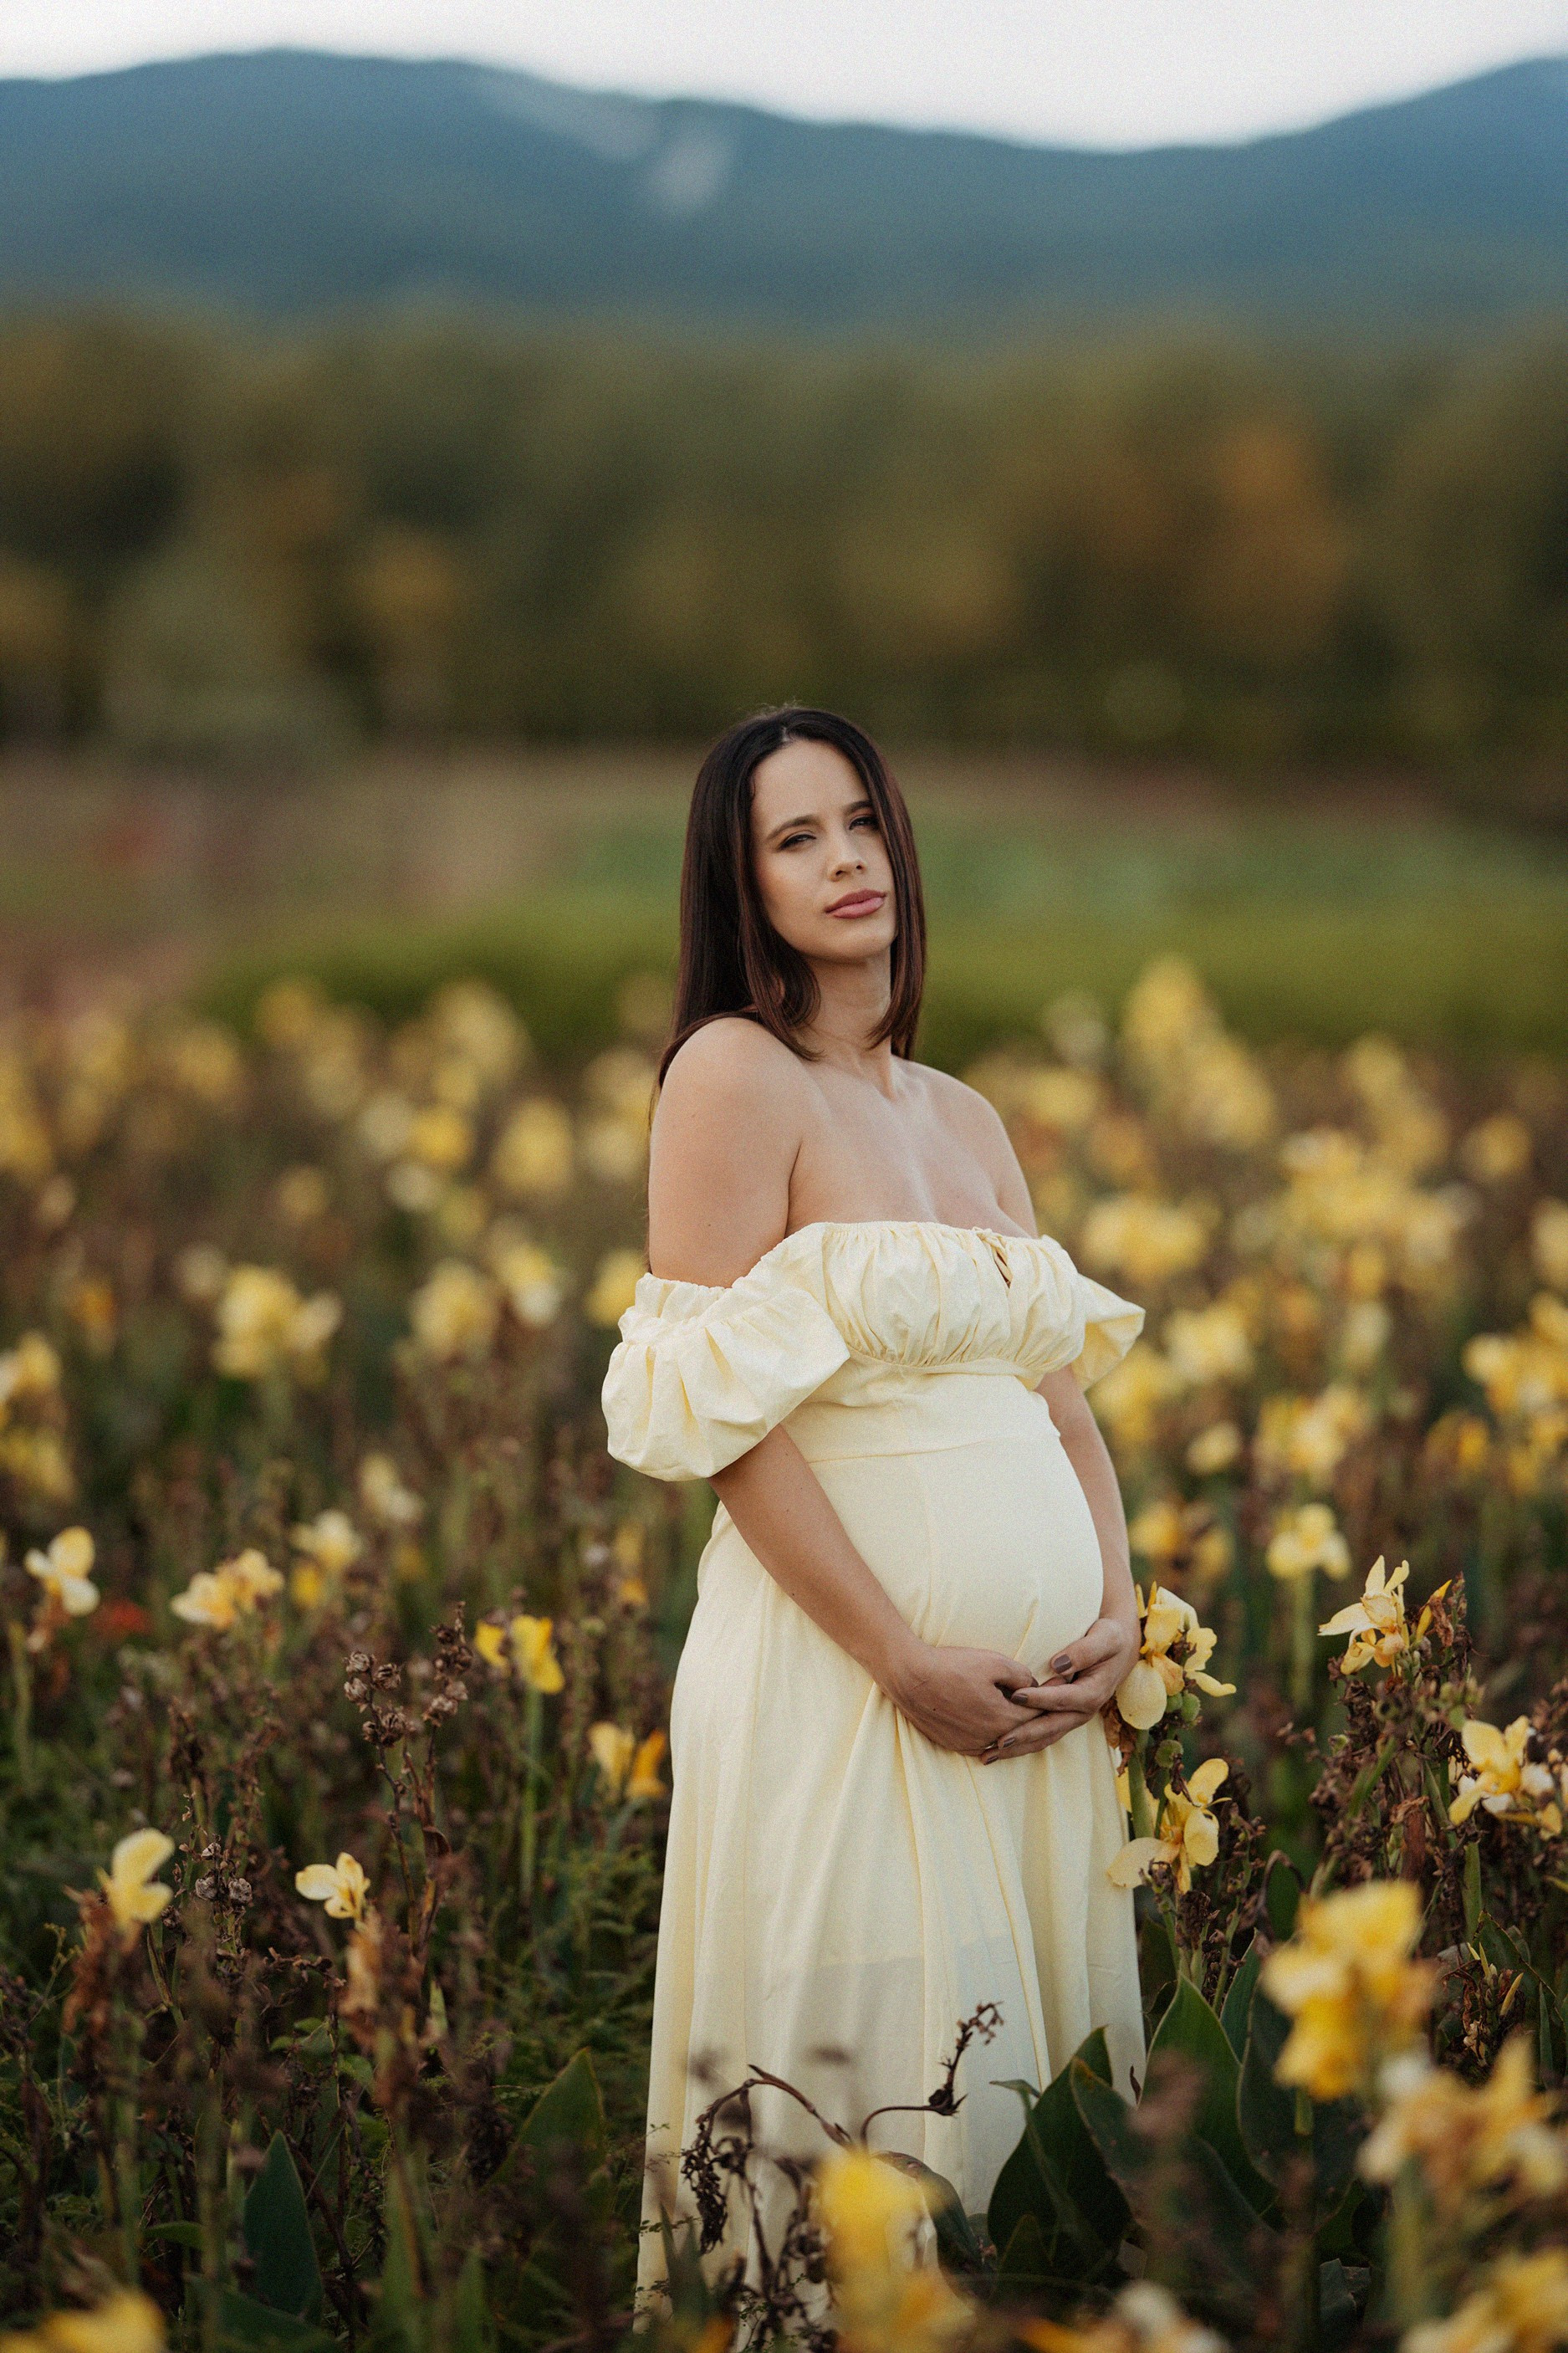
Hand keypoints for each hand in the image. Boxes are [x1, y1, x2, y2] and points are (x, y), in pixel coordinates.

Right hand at [880, 1637, 1040, 1754]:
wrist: (909, 1677)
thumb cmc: (951, 1666)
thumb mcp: (994, 1662)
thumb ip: (1022, 1676)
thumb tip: (1035, 1687)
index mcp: (1003, 1718)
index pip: (1038, 1715)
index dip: (1050, 1703)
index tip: (1058, 1694)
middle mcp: (989, 1738)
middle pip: (1024, 1734)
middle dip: (1038, 1722)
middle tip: (1049, 1710)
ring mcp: (970, 1745)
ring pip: (1003, 1743)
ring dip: (1016, 1732)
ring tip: (1026, 1719)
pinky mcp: (955, 1745)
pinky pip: (983, 1746)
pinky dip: (994, 1739)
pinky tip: (998, 1729)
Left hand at [979, 1616, 1137, 1762]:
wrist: (1119, 1650)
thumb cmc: (1109, 1640)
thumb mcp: (1104, 1639)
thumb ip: (1083, 1651)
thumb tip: (1058, 1664)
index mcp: (1092, 1693)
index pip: (1061, 1699)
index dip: (1039, 1699)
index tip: (1015, 1696)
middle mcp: (1082, 1711)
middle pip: (1050, 1728)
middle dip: (1023, 1736)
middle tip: (997, 1742)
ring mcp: (1073, 1717)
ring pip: (1044, 1738)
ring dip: (1018, 1748)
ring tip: (990, 1755)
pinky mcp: (1064, 1718)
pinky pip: (1043, 1735)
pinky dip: (1022, 1744)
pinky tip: (999, 1749)